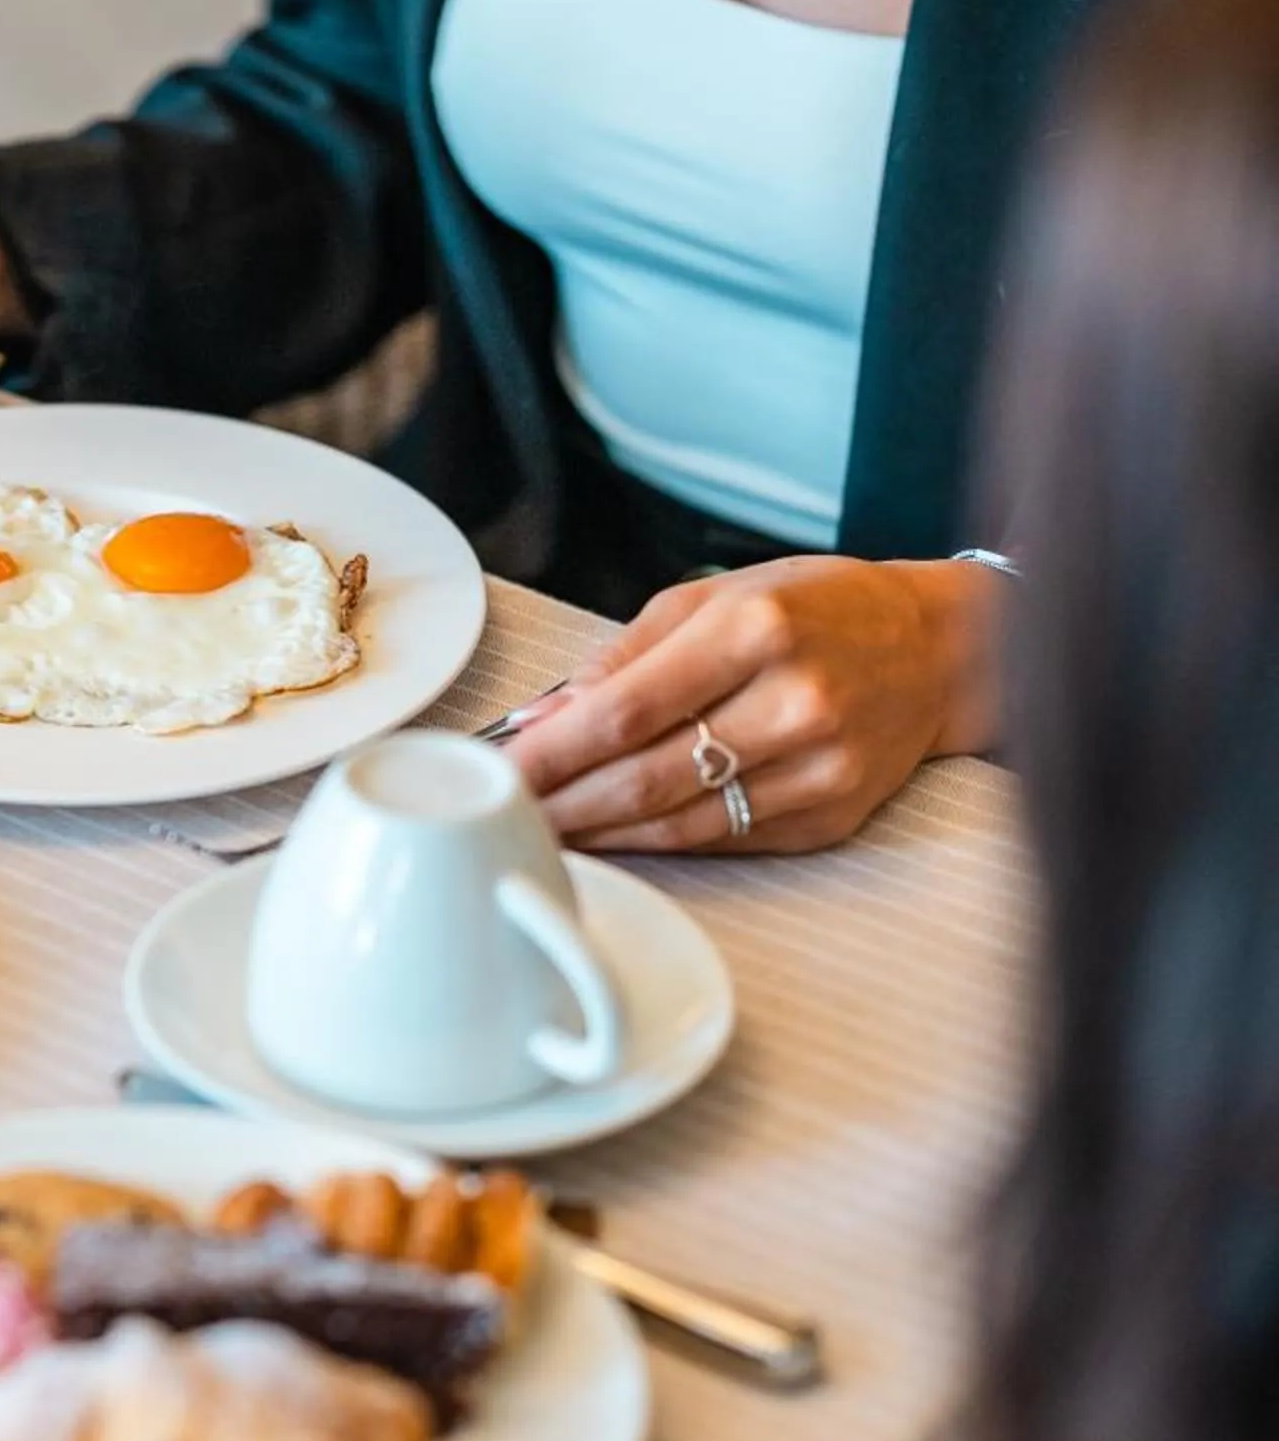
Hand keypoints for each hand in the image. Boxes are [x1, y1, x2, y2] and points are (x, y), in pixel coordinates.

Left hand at [505, 555, 1002, 853]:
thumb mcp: (718, 596)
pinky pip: (723, 840)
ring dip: (601, 833)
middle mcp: (793, 702)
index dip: (553, 749)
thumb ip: (625, 655)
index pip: (627, 708)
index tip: (500, 766)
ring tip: (545, 831)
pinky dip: (659, 844)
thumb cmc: (819, 610)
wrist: (940, 651)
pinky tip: (615, 839)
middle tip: (504, 812)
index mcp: (755, 630)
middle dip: (563, 801)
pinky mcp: (830, 817)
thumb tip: (542, 714)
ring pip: (681, 822)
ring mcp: (818, 768)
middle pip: (646, 775)